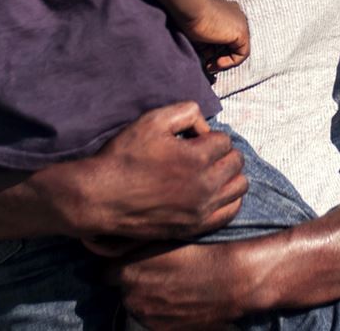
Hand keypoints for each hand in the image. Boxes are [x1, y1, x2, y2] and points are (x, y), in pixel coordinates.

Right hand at [30, 102, 246, 238]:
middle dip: (222, 153)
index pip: (225, 141)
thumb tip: (205, 127)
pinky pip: (229, 212)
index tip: (191, 140)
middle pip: (236, 162)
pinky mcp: (194, 227)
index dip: (208, 136)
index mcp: (197, 158)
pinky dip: (227, 199)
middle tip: (202, 154)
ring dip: (228, 175)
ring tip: (210, 171)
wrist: (101, 197)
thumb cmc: (124, 157)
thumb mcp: (152, 120)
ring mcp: (201, 210)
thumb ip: (186, 112)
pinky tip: (213, 192)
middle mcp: (205, 186)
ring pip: (238, 187)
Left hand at [102, 241, 265, 329]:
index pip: (107, 272)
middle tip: (159, 270)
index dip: (121, 265)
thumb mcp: (167, 236)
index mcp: (128, 271)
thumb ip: (140, 244)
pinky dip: (163, 311)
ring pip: (139, 305)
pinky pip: (155, 319)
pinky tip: (181, 297)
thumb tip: (126, 244)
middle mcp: (132, 297)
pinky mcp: (163, 330)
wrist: (233, 278)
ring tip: (173, 284)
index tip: (131, 260)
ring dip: (148, 296)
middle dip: (136, 280)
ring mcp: (147, 317)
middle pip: (124, 289)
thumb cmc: (203, 250)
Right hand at [183, 0, 249, 73]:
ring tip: (210, 66)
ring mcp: (241, 23)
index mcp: (228, 11)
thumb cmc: (191, 17)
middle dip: (221, 56)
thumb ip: (208, 43)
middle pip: (233, 42)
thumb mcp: (200, 33)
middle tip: (208, 64)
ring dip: (224, 61)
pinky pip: (242, 54)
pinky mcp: (242, 32)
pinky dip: (230, 62)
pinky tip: (217, 63)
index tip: (204, 56)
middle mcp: (237, 16)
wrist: (191, 8)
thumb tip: (209, 57)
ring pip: (238, 49)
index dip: (215, 49)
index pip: (226, 34)